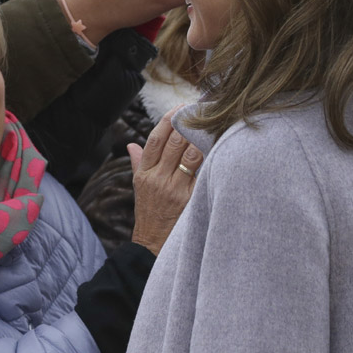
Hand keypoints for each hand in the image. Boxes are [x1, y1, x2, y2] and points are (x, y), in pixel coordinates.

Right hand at [129, 106, 201, 254]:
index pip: (155, 139)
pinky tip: (221, 147)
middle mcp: (157, 179)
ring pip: (191, 154)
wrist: (153, 245)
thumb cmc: (149, 214)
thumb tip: (132, 144)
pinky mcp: (189, 199)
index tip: (180, 107)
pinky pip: (203, 173)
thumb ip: (137, 164)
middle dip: (189, 123)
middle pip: (174, 142)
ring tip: (214, 124)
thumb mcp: (138, 188)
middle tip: (202, 110)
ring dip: (203, 137)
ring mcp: (174, 189)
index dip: (168, 120)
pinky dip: (211, 158)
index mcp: (144, 173)